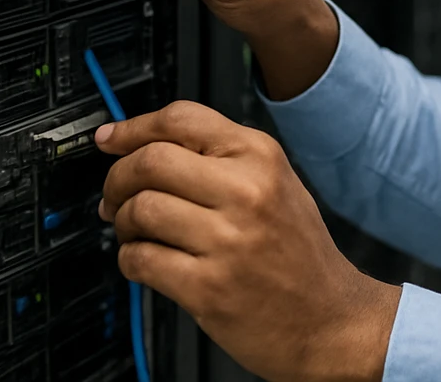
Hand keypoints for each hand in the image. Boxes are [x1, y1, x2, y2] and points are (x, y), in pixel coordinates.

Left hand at [97, 101, 400, 381]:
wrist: (330, 320)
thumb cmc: (300, 255)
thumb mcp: (277, 185)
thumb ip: (221, 159)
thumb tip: (146, 146)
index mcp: (261, 157)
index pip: (181, 120)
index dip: (133, 127)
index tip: (109, 138)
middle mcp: (246, 192)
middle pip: (150, 160)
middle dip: (117, 177)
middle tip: (115, 195)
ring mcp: (228, 240)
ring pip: (139, 209)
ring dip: (121, 222)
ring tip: (134, 232)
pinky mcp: (208, 287)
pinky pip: (140, 260)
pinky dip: (130, 259)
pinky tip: (145, 260)